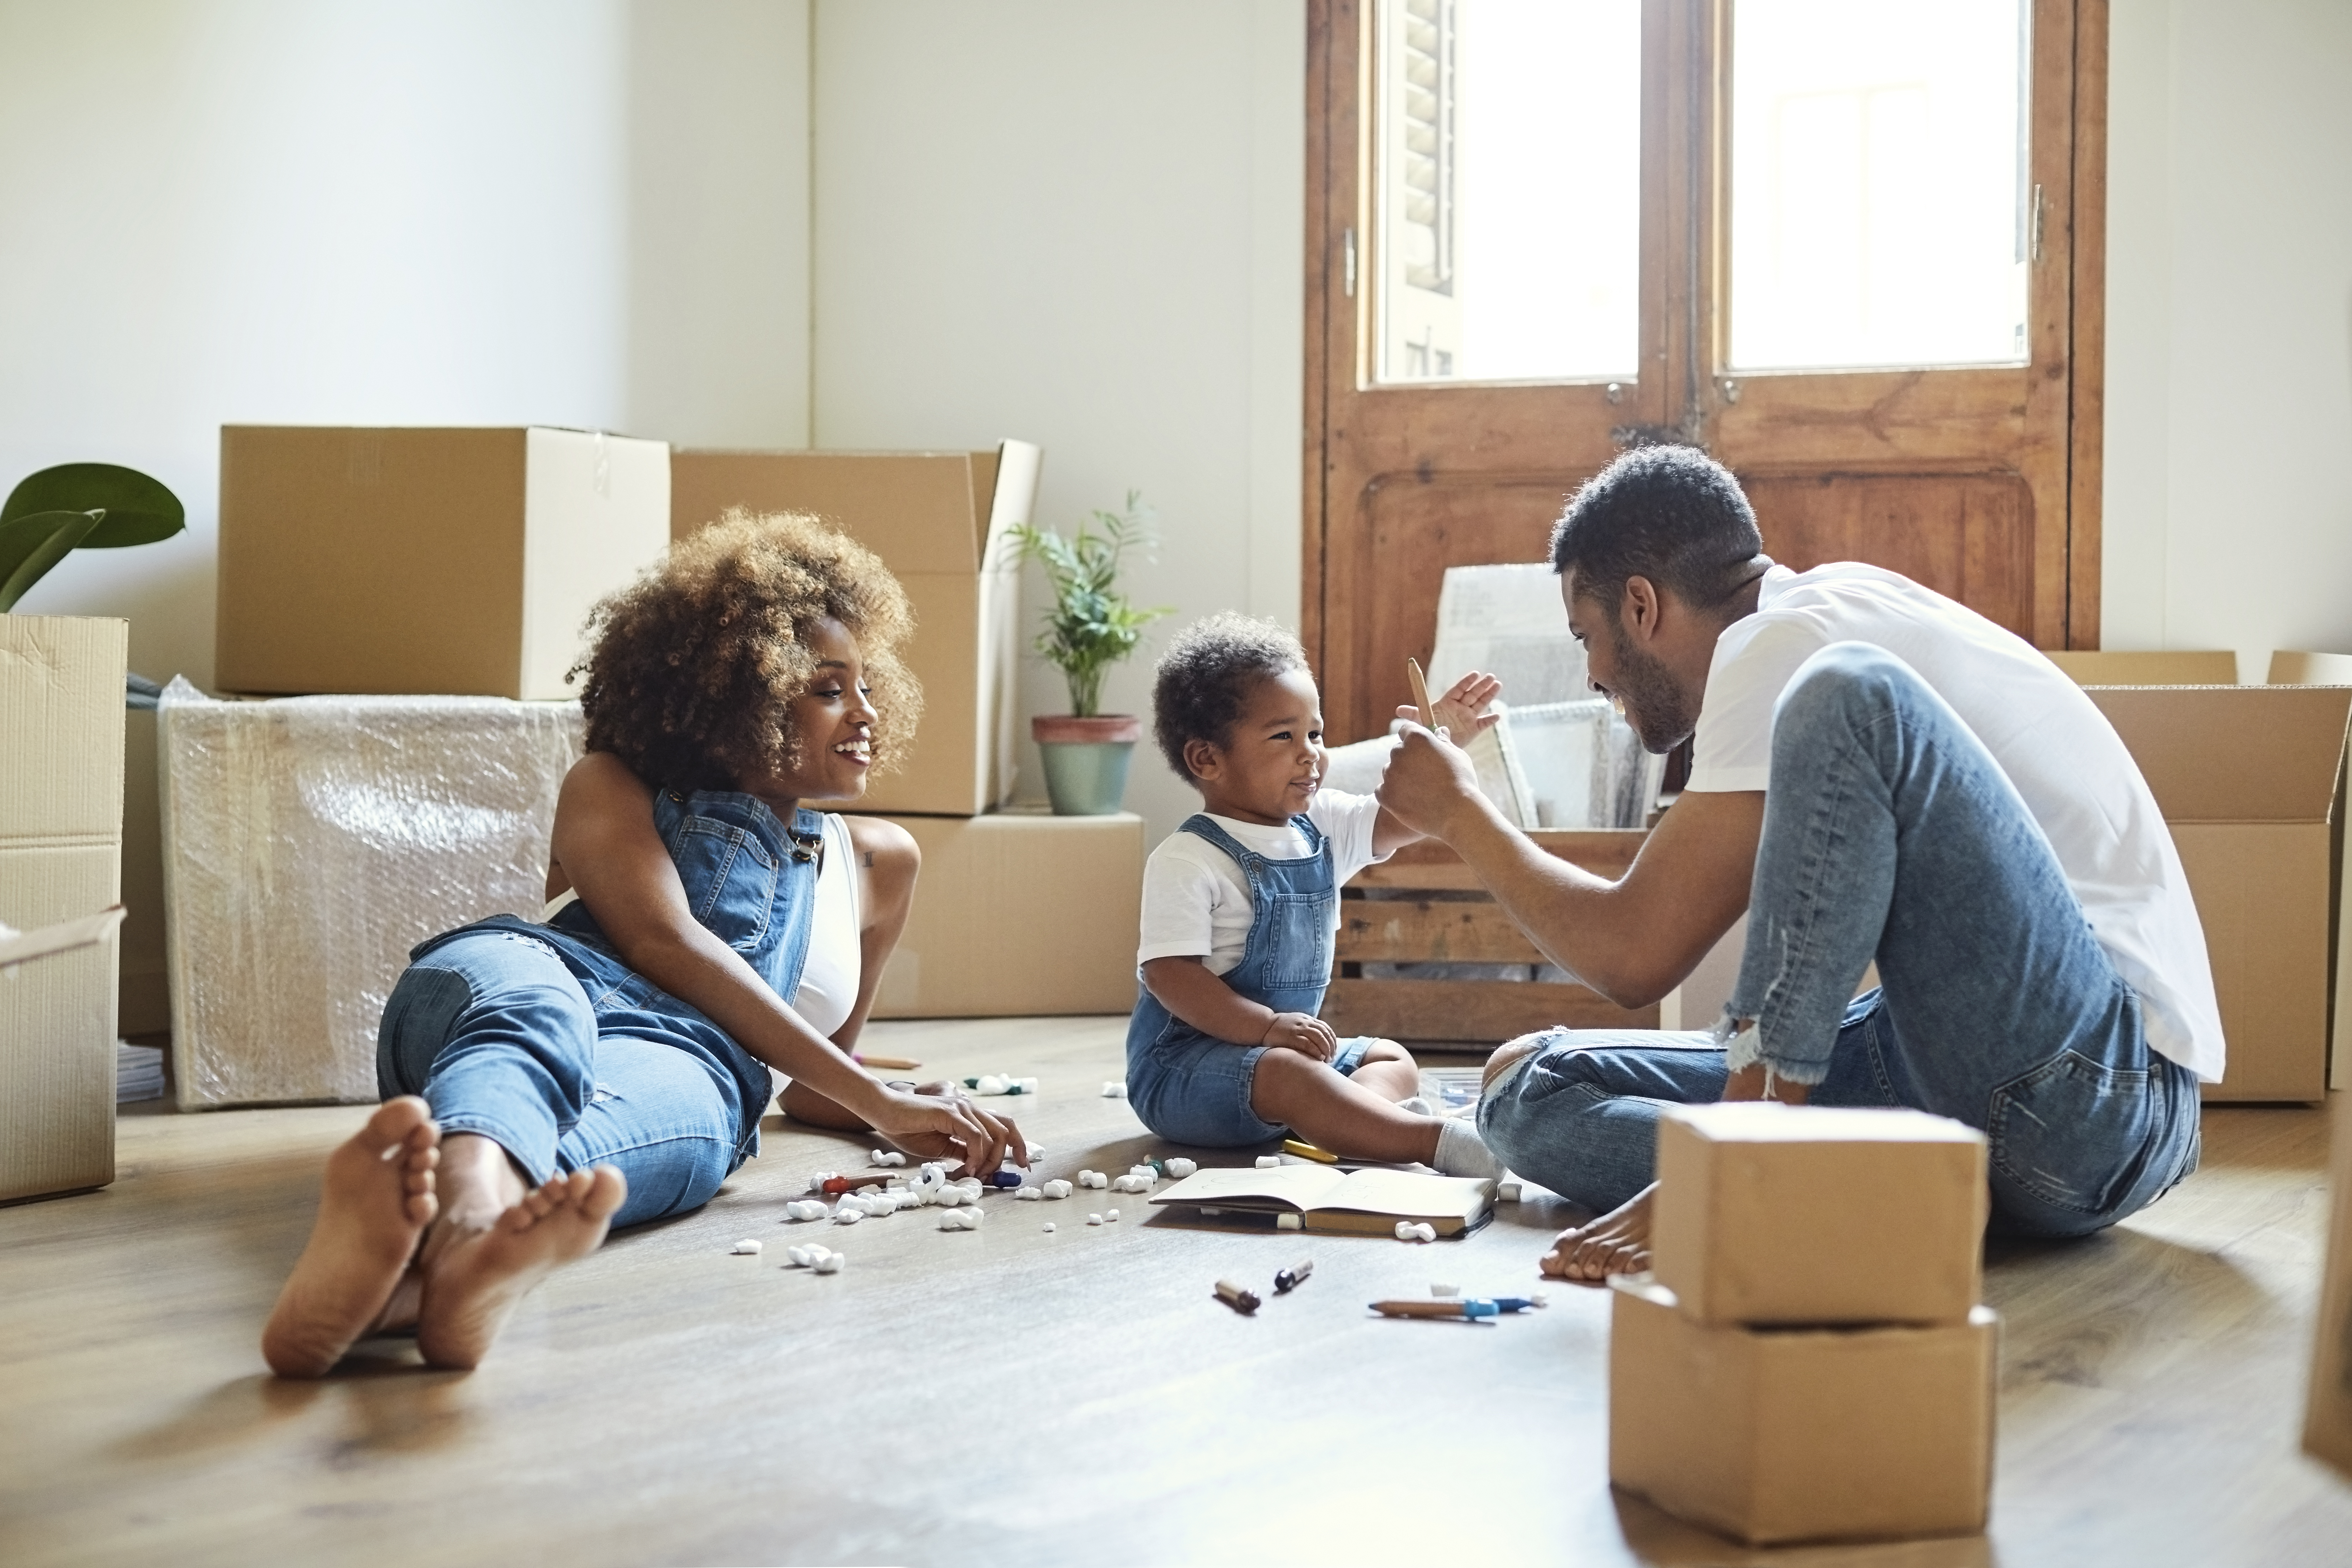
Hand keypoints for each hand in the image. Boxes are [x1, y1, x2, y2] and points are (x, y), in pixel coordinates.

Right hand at [867, 1083, 1026, 1176]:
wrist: (885, 1114)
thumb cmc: (908, 1130)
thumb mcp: (942, 1147)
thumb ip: (962, 1153)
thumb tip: (979, 1169)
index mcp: (970, 1116)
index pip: (1005, 1126)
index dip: (1019, 1145)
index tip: (1022, 1166)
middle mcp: (970, 1108)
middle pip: (1006, 1131)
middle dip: (1007, 1157)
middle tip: (992, 1178)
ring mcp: (961, 1108)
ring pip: (993, 1136)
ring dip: (987, 1162)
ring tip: (973, 1176)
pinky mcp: (950, 1112)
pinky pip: (975, 1136)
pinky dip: (976, 1155)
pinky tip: (967, 1168)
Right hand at [1262, 1011, 1338, 1061]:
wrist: (1264, 1025)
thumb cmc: (1281, 1028)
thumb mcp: (1297, 1023)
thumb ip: (1308, 1028)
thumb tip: (1321, 1042)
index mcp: (1307, 1019)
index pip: (1326, 1028)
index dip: (1332, 1040)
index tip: (1334, 1051)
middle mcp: (1304, 1022)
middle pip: (1324, 1033)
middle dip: (1331, 1046)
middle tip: (1332, 1058)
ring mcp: (1298, 1029)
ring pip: (1319, 1037)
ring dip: (1326, 1049)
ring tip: (1327, 1059)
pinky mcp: (1291, 1037)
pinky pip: (1307, 1043)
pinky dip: (1316, 1050)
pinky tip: (1319, 1057)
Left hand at [1375, 723, 1483, 840]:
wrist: (1457, 813)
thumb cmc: (1462, 782)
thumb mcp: (1457, 755)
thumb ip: (1444, 742)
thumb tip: (1439, 732)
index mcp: (1417, 738)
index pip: (1406, 730)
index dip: (1414, 738)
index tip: (1422, 749)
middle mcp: (1399, 753)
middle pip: (1398, 751)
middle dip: (1408, 759)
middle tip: (1425, 775)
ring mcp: (1390, 774)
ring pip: (1390, 771)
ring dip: (1400, 777)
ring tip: (1421, 790)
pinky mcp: (1385, 795)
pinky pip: (1383, 790)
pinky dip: (1393, 794)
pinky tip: (1410, 800)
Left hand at [1396, 669, 1502, 739]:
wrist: (1438, 745)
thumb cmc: (1429, 729)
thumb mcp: (1421, 721)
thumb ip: (1413, 713)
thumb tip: (1398, 710)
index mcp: (1448, 702)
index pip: (1459, 689)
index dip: (1466, 681)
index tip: (1475, 674)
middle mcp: (1460, 707)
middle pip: (1472, 694)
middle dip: (1481, 686)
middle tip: (1490, 677)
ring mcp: (1468, 717)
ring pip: (1480, 704)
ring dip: (1489, 695)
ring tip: (1498, 685)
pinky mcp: (1474, 729)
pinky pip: (1483, 723)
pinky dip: (1490, 720)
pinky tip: (1497, 716)